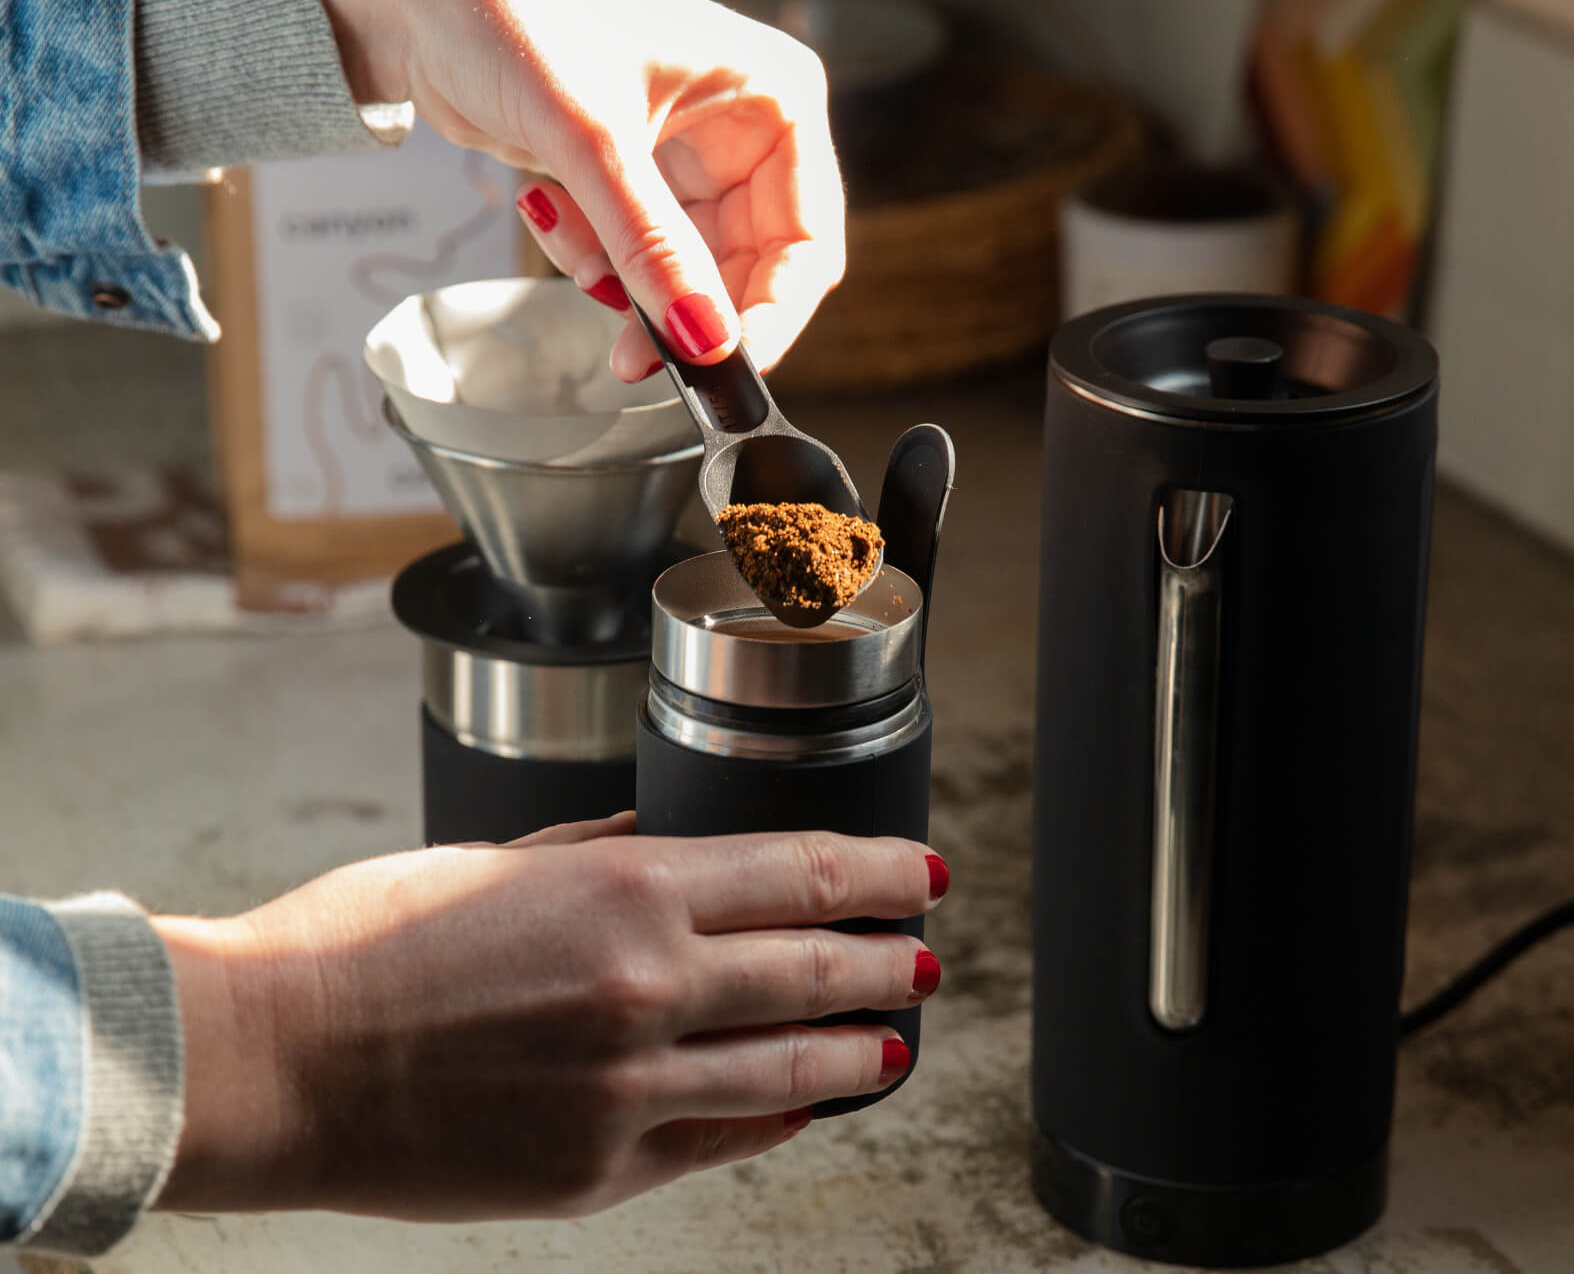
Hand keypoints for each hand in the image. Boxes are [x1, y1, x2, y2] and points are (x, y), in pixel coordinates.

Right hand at [151, 815, 945, 1220]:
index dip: (877, 871)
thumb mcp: (496, 861)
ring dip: (860, 1047)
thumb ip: (606, 853)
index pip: (802, 874)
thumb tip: (678, 841)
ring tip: (894, 1037)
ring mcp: (631, 1092)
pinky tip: (806, 1104)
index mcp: (626, 894)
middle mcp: (648, 990)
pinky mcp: (600, 1172)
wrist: (274, 1062)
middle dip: (890, 958)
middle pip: (818, 967)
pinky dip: (778, 1116)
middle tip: (927, 954)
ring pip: (794, 1069)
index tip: (919, 871)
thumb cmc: (363, 942)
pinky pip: (723, 1140)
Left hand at [304, 0, 844, 380]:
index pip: (806, 237)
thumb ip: (653, 247)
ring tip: (568, 243)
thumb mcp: (594, 140)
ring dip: (626, 282)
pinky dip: (595, 256)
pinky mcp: (637, 175)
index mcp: (773, 94)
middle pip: (749, 265)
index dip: (772, 311)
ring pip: (688, 269)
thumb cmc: (511, 11)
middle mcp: (743, 123)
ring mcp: (690, 152)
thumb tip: (707, 338)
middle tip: (634, 354)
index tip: (724, 365)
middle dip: (684, 307)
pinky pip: (638, 254)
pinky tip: (550, 210)